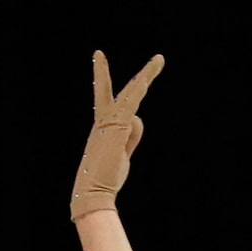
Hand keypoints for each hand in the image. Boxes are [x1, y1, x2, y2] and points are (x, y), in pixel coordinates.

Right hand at [71, 50, 163, 221]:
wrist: (93, 192)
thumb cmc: (106, 177)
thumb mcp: (122, 154)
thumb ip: (130, 135)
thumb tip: (137, 117)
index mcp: (103, 126)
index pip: (108, 99)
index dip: (105, 78)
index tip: (100, 58)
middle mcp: (103, 121)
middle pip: (121, 91)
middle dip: (135, 74)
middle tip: (156, 58)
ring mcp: (109, 124)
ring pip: (131, 96)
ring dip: (146, 77)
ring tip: (159, 61)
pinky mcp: (116, 129)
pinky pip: (130, 106)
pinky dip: (137, 92)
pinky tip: (145, 80)